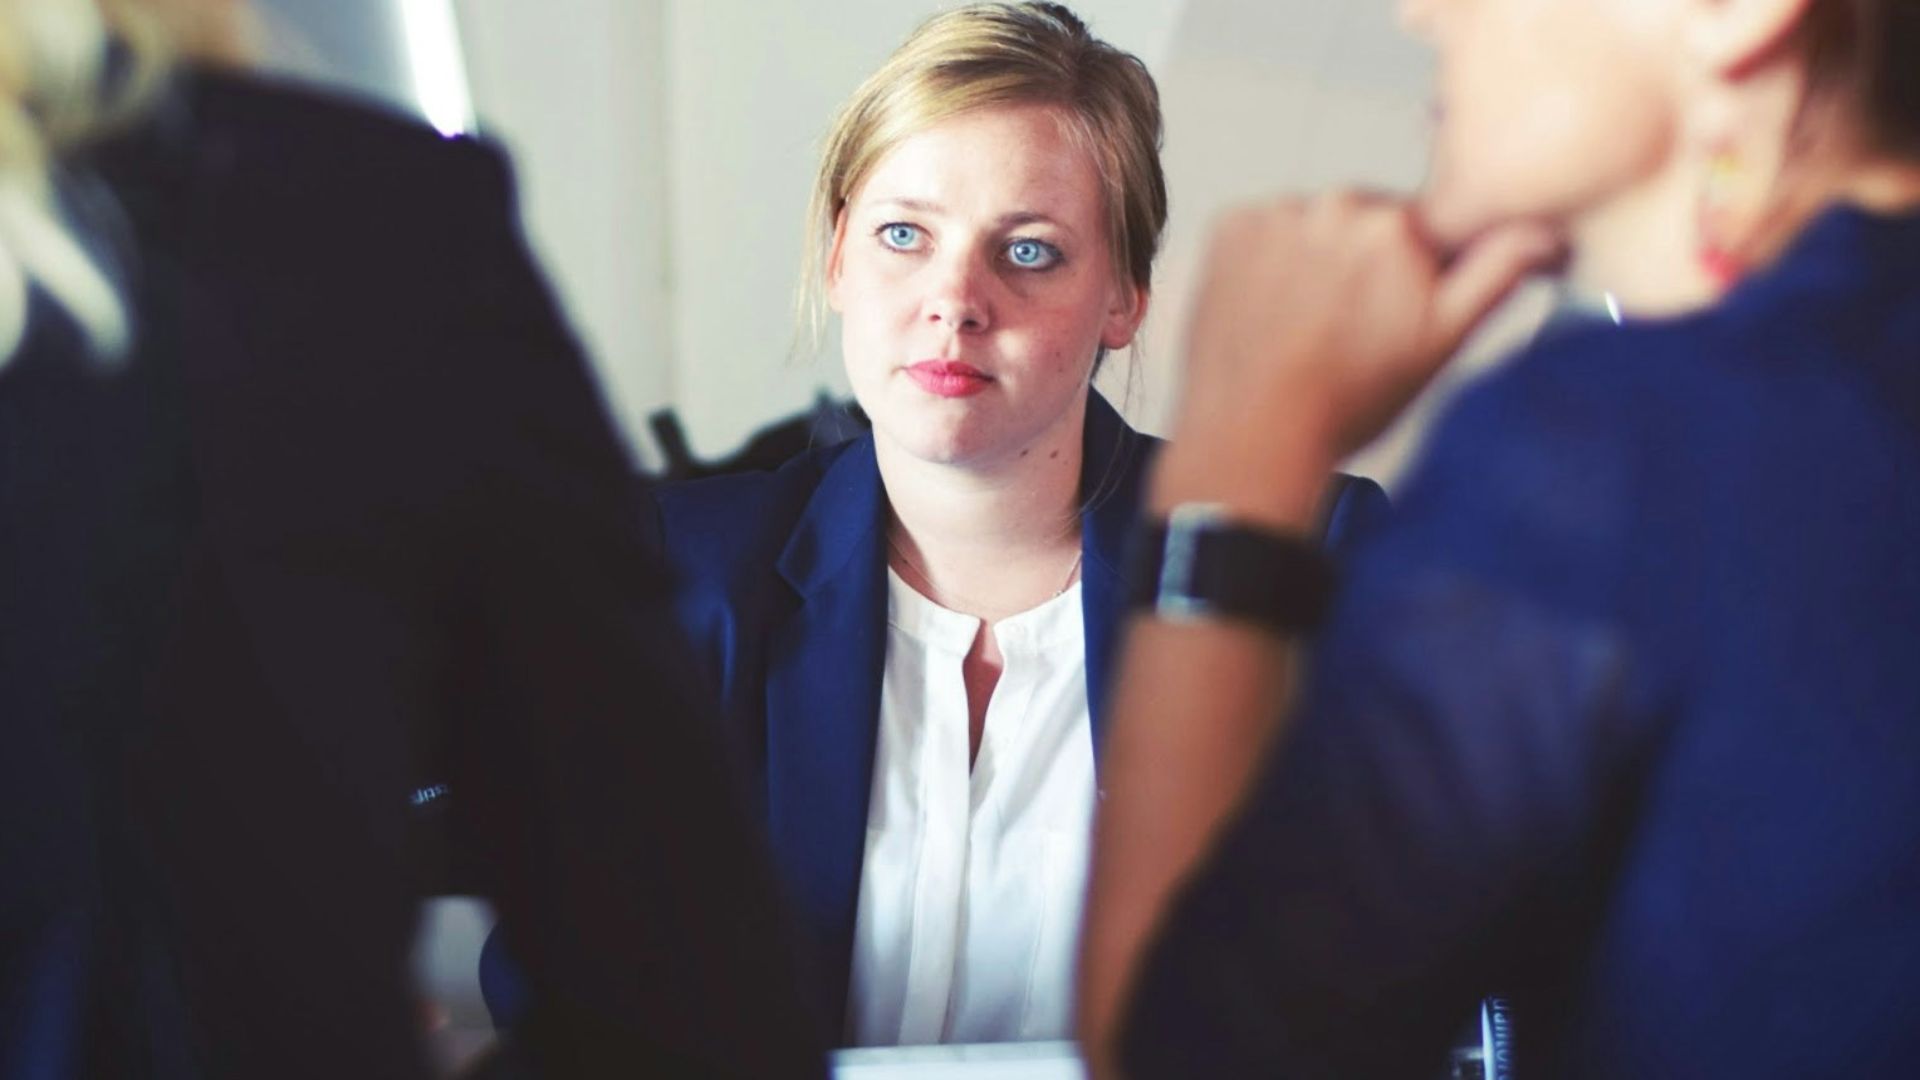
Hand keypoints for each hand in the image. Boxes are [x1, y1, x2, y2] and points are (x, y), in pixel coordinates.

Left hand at [1158, 192, 1559, 522]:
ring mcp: (1276, 214)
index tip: (1396, 308)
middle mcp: (1335, 204)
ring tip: (1306, 325)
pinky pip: (1264, 230)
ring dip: (1315, 260)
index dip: (1416, 270)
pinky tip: (1272, 310)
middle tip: (1349, 328)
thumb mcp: (1442, 341)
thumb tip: (1545, 230)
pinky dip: (1267, 261)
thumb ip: (1497, 272)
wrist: (1253, 434)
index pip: (1425, 227)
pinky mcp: (1229, 228)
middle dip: (1365, 263)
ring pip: (1314, 225)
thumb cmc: (1346, 401)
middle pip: (1366, 222)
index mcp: (1398, 225)